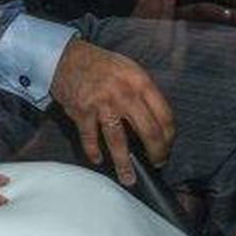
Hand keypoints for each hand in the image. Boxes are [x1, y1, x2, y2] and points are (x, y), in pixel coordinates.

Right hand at [49, 38, 174, 186]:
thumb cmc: (101, 65)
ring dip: (124, 164)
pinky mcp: (81, 112)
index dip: (169, 137)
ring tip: (129, 179)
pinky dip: (93, 151)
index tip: (167, 147)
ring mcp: (101, 104)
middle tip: (156, 163)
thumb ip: (144, 93)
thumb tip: (157, 123)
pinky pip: (90, 138)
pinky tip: (97, 159)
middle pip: (149, 131)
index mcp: (140, 82)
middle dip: (156, 153)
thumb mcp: (129, 69)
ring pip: (118, 141)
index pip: (165, 116)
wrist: (66, 56)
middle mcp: (124, 94)